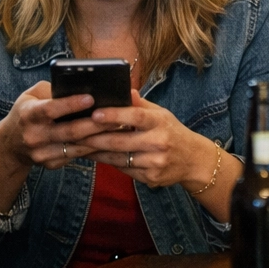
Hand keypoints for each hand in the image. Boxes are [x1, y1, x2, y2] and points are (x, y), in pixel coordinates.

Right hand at [0, 80, 109, 171]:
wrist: (10, 144)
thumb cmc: (27, 112)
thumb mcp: (32, 95)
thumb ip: (53, 90)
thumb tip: (82, 86)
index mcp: (28, 114)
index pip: (51, 109)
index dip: (71, 104)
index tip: (91, 97)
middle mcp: (34, 136)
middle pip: (69, 131)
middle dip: (95, 124)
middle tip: (117, 115)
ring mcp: (42, 153)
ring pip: (77, 147)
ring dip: (100, 138)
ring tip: (120, 127)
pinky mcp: (50, 164)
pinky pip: (76, 156)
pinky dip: (94, 148)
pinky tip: (109, 140)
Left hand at [81, 92, 220, 191]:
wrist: (193, 160)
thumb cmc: (172, 131)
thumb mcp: (161, 114)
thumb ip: (141, 105)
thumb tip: (124, 90)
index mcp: (161, 122)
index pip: (136, 117)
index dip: (115, 115)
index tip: (95, 113)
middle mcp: (159, 142)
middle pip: (121, 141)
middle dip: (95, 137)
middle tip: (75, 132)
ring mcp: (155, 162)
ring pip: (118, 158)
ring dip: (97, 152)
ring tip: (79, 145)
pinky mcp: (150, 178)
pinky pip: (124, 170)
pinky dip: (108, 162)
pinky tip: (96, 156)